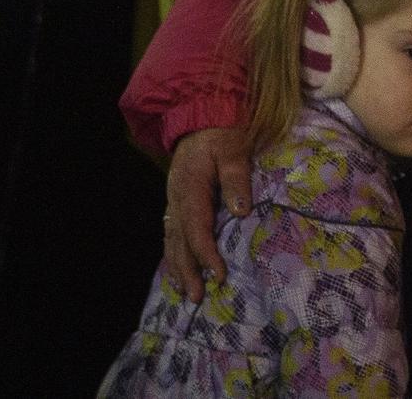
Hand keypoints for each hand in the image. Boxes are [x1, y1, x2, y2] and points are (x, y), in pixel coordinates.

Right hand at [162, 125, 251, 300]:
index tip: (218, 275)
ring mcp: (173, 199)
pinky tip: (177, 268)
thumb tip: (240, 212)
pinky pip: (171, 231)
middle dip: (188, 270)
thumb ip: (236, 179)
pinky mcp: (176, 199)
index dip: (206, 254)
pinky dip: (173, 252)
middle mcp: (176, 197)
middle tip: (198, 297)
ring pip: (171, 239)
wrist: (201, 114)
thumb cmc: (222, 132)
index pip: (197, 228)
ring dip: (178, 266)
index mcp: (190, 187)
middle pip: (179, 240)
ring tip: (185, 291)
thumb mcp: (234, 149)